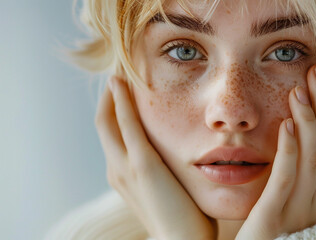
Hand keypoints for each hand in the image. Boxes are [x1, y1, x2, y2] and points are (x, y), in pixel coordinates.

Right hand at [95, 76, 216, 239]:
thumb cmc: (183, 219)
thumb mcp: (168, 191)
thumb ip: (164, 173)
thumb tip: (174, 158)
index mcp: (123, 175)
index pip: (112, 135)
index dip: (113, 109)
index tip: (122, 88)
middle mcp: (116, 169)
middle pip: (103, 123)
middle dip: (108, 96)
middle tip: (118, 72)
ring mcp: (125, 167)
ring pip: (107, 120)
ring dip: (112, 93)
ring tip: (118, 70)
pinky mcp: (141, 164)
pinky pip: (126, 124)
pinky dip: (121, 101)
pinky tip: (122, 82)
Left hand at [236, 65, 315, 238]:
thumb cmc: (275, 227)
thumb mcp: (298, 197)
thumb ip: (306, 172)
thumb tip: (310, 135)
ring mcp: (301, 210)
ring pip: (314, 158)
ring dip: (310, 120)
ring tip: (299, 89)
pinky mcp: (274, 218)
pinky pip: (285, 180)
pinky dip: (289, 150)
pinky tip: (287, 124)